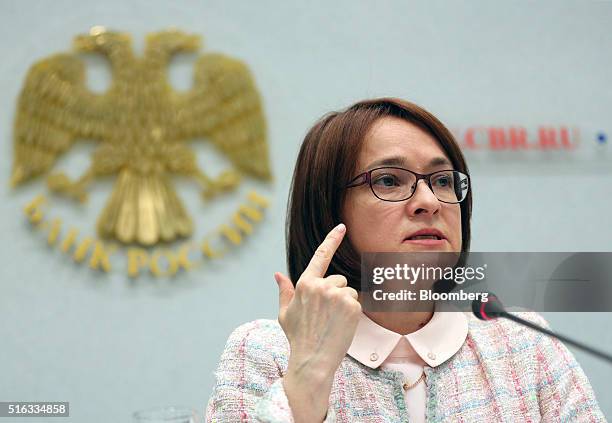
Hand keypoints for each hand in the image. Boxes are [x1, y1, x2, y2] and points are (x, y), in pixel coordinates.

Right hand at [274, 223, 361, 421]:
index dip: (332, 239)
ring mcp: (337, 295)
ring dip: (344, 303)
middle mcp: (321, 286)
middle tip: (325, 315)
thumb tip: (278, 275)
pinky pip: (356, 302)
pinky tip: (341, 325)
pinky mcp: (352, 306)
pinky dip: (352, 313)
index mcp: (305, 283)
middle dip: (335, 293)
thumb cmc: (298, 337)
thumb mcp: (286, 313)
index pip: (321, 256)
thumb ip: (285, 291)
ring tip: (332, 321)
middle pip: (338, 280)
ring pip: (348, 291)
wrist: (313, 360)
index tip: (342, 227)